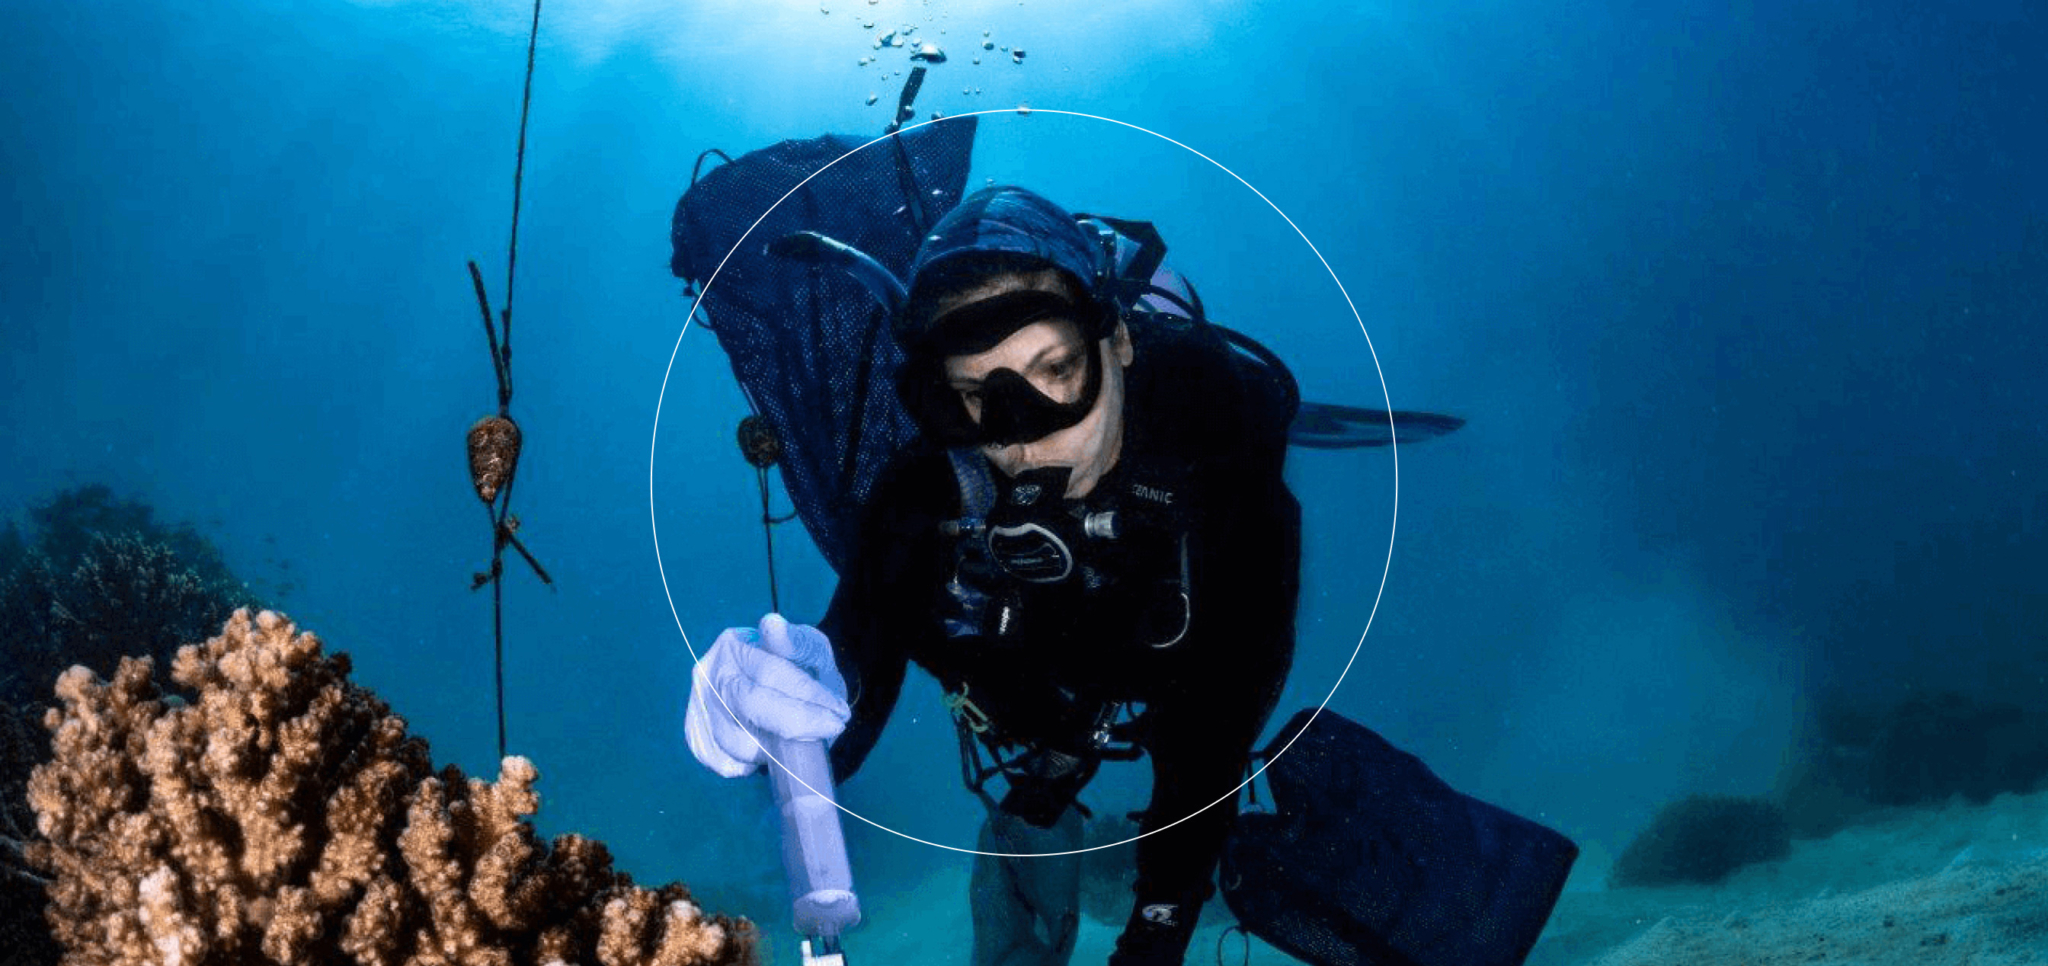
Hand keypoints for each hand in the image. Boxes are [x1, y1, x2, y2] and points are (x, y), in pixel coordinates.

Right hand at [684, 614, 849, 777]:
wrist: (781, 689)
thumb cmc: (798, 667)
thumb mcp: (809, 648)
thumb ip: (797, 642)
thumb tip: (773, 625)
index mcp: (733, 646)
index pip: (771, 674)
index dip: (808, 698)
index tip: (839, 715)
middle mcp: (708, 675)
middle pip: (750, 707)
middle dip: (795, 725)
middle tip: (829, 731)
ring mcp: (697, 708)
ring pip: (736, 742)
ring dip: (775, 748)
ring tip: (797, 740)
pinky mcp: (696, 737)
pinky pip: (724, 763)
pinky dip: (750, 765)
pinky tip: (768, 750)